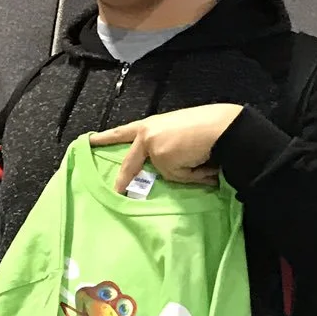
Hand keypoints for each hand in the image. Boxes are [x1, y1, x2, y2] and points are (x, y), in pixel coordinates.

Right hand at [89, 103, 243, 192]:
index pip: (129, 162)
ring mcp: (171, 123)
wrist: (224, 130)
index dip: (122, 179)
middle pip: (128, 134)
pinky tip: (206, 165)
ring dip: (172, 158)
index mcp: (146, 135)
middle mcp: (155, 127)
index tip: (116, 192)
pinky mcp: (189, 124)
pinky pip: (185, 147)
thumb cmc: (189, 146)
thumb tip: (172, 165)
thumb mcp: (168, 165)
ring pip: (163, 146)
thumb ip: (163, 168)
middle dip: (109, 137)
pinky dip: (195, 161)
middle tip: (92, 139)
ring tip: (185, 164)